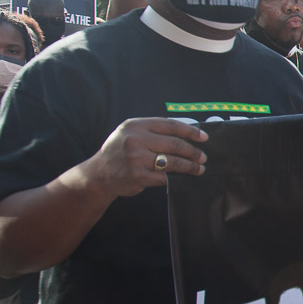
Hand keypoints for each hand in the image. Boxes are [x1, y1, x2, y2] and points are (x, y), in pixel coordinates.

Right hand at [81, 118, 207, 195]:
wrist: (99, 174)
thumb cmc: (121, 152)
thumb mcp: (131, 134)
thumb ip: (154, 131)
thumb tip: (189, 131)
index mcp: (135, 126)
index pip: (170, 125)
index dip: (190, 131)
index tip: (204, 137)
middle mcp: (135, 140)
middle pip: (174, 144)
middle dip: (193, 151)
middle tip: (203, 157)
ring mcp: (136, 159)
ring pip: (173, 162)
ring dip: (190, 166)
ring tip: (199, 168)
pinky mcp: (138, 176)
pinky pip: (165, 177)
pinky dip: (177, 178)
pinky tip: (184, 178)